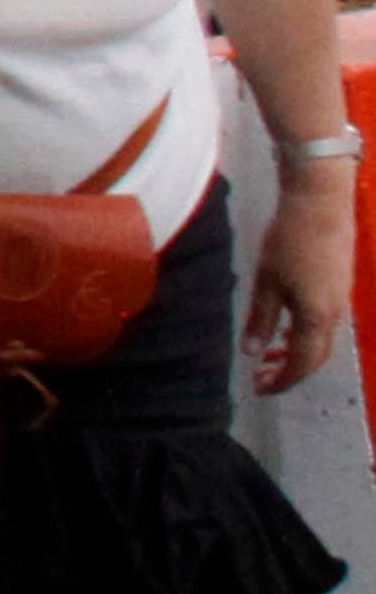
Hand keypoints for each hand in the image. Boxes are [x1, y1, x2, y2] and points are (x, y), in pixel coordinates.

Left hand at [256, 152, 354, 398]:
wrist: (321, 204)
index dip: (282, 381)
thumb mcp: (266, 281)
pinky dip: (304, 333)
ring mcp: (340, 300)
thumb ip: (260, 319)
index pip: (303, 364)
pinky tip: (286, 328)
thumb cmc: (289, 240)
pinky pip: (324, 323)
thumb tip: (252, 353)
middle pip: (316, 357)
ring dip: (296, 352)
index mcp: (317, 317)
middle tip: (262, 378)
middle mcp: (334, 314)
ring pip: (320, 339)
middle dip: (290, 372)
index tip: (260, 389)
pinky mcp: (339, 286)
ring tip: (268, 356)